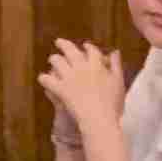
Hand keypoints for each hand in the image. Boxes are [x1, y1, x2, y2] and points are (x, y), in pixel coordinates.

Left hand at [40, 40, 128, 160]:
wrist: (99, 118)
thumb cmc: (112, 103)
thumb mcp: (118, 82)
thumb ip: (116, 65)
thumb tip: (115, 52)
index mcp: (96, 64)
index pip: (91, 50)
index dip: (87, 47)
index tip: (85, 46)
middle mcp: (81, 66)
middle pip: (70, 50)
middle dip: (63, 44)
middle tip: (59, 42)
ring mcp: (69, 77)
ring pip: (56, 61)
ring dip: (54, 59)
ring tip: (52, 60)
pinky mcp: (60, 88)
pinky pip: (47, 80)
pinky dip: (44, 79)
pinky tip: (42, 78)